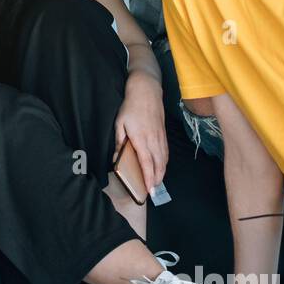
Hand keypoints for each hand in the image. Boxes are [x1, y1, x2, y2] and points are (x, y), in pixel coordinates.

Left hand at [115, 72, 167, 188]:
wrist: (147, 92)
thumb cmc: (131, 107)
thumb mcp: (120, 123)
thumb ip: (120, 142)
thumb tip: (117, 158)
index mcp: (141, 139)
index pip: (146, 163)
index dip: (148, 178)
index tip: (149, 189)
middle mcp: (153, 140)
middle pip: (158, 165)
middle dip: (156, 180)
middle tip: (152, 192)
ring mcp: (160, 137)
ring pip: (164, 160)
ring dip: (161, 173)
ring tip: (156, 183)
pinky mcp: (163, 134)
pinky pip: (166, 153)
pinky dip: (164, 163)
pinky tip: (161, 168)